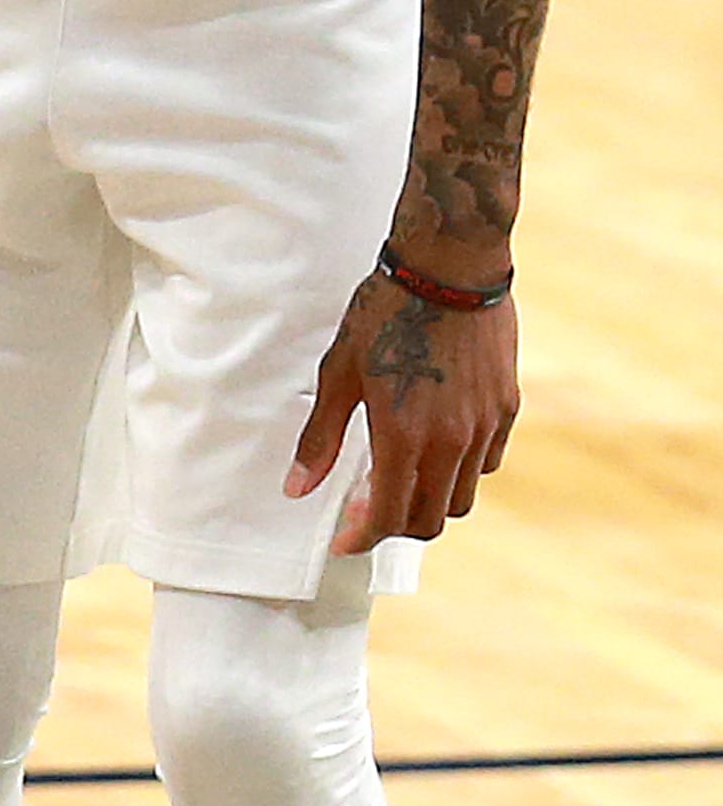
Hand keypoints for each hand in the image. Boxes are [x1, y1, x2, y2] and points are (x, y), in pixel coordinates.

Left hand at [285, 269, 517, 554]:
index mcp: (404, 436)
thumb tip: (297, 488)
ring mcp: (484, 427)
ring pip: (462, 497)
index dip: (361, 537)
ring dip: (430, 501)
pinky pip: (487, 462)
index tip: (342, 540)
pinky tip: (437, 446)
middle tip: (367, 508)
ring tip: (402, 475)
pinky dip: (461, 470)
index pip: (387, 517)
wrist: (449, 265)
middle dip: (395, 525)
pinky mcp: (507, 407)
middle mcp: (450, 443)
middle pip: (428, 520)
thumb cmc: (387, 310)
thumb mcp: (341, 369)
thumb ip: (321, 436)